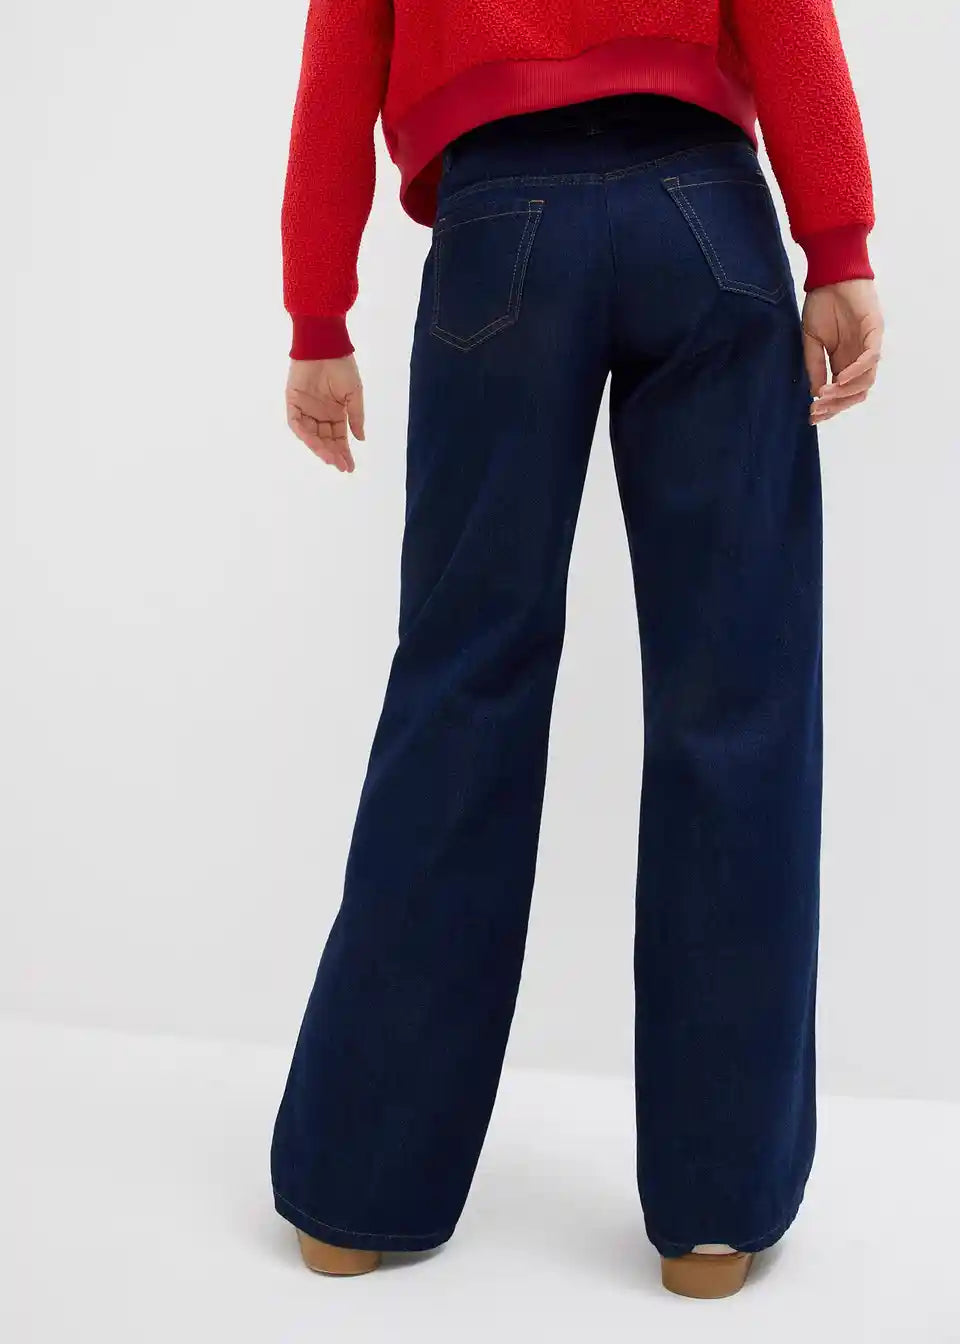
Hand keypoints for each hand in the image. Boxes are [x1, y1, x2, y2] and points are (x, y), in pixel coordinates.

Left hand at [285, 355, 364, 471]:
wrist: (326, 346)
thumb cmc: (342, 366)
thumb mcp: (354, 394)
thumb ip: (356, 417)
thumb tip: (361, 439)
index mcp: (335, 412)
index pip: (338, 437)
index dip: (344, 452)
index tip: (350, 467)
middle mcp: (320, 413)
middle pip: (325, 439)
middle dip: (333, 453)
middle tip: (340, 465)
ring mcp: (306, 409)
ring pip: (311, 435)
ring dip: (319, 448)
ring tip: (330, 458)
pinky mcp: (293, 402)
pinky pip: (296, 422)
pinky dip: (304, 434)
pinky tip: (315, 443)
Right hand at [802, 278, 882, 424]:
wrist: (829, 275)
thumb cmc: (821, 304)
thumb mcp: (811, 341)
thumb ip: (815, 367)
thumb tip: (815, 394)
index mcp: (844, 361)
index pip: (842, 393)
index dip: (829, 407)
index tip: (811, 416)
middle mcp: (859, 357)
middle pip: (856, 392)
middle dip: (836, 405)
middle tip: (817, 410)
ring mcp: (869, 345)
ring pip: (865, 380)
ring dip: (845, 392)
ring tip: (825, 395)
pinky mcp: (874, 331)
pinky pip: (870, 358)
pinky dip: (857, 371)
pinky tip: (840, 379)